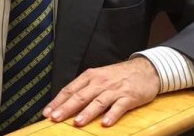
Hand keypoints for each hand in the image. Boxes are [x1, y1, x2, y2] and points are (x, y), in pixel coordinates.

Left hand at [44, 57, 160, 127]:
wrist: (145, 69)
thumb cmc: (119, 75)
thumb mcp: (99, 77)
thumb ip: (85, 88)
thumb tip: (67, 102)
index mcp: (90, 77)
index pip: (70, 89)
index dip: (57, 101)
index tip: (47, 112)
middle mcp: (100, 82)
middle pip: (80, 96)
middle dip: (66, 108)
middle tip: (55, 118)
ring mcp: (114, 90)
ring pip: (98, 101)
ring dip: (87, 113)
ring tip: (77, 123)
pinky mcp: (129, 97)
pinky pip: (119, 107)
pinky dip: (112, 115)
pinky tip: (105, 124)